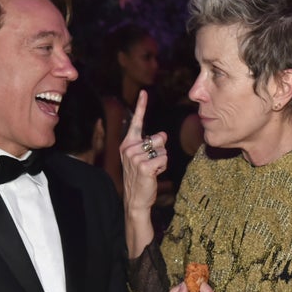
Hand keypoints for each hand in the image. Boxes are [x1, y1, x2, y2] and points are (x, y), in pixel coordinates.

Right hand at [120, 90, 167, 213]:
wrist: (135, 199)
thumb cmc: (141, 177)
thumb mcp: (144, 157)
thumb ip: (151, 144)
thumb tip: (162, 135)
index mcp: (127, 143)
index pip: (136, 122)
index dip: (141, 106)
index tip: (144, 92)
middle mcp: (129, 148)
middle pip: (158, 138)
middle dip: (160, 151)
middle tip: (150, 165)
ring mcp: (135, 157)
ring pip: (163, 150)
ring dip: (162, 160)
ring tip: (151, 170)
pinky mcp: (143, 166)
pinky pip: (164, 159)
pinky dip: (163, 167)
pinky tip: (154, 175)